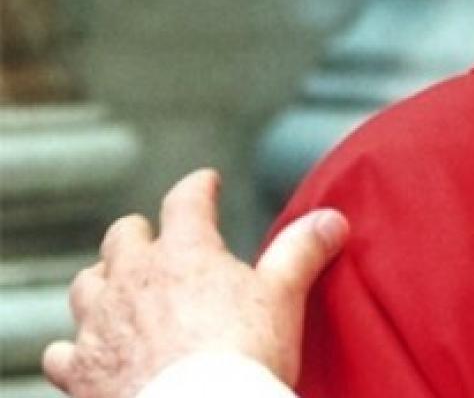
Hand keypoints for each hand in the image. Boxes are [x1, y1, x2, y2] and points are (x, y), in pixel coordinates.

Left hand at [40, 169, 346, 397]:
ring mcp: (99, 323)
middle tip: (156, 239)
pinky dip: (75, 347)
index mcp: (184, 253)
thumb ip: (301, 251)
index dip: (200, 187)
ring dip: (103, 282)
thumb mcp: (283, 296)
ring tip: (119, 287)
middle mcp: (132, 279)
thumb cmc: (241, 354)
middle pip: (123, 237)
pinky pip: (62, 350)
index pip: (186, 200)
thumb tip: (331, 219)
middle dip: (141, 234)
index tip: (207, 184)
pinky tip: (88, 349)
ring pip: (86, 285)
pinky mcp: (80, 368)